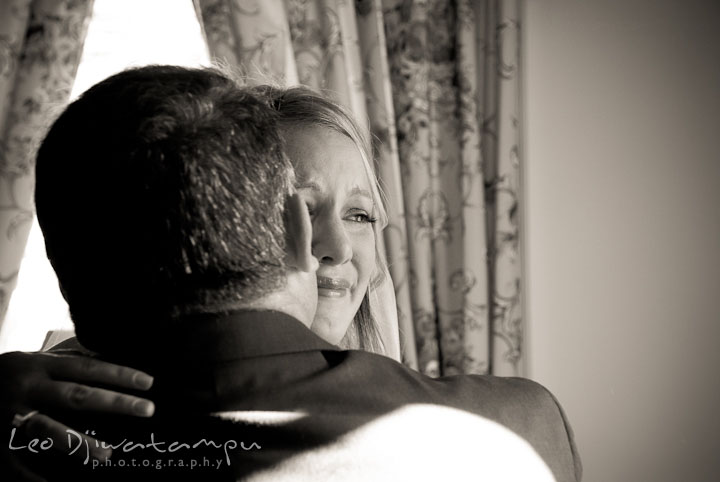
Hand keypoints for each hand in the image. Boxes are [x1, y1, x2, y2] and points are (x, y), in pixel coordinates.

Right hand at [0, 351, 154, 480]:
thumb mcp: (38, 361)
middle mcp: (27, 389)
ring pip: (49, 431)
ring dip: (81, 443)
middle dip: (115, 403)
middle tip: (147, 410)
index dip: (118, 374)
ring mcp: (10, 417)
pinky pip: (20, 462)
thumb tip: (112, 359)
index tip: (149, 382)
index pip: (86, 368)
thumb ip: (69, 362)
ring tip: (107, 453)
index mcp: (40, 366)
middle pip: (76, 396)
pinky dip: (38, 476)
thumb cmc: (13, 375)